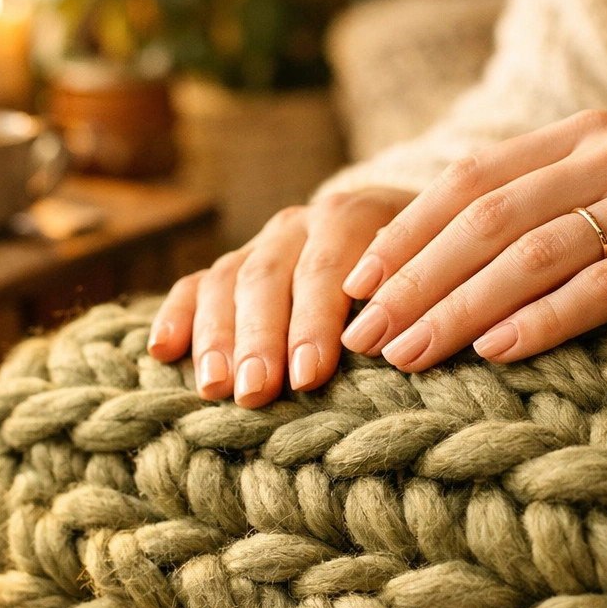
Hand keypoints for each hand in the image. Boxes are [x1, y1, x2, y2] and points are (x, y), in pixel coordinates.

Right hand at [148, 186, 416, 406]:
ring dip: (218, 336)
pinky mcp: (236, 267)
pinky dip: (178, 316)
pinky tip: (162, 351)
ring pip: (229, 281)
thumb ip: (429, 304)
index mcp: (358, 216)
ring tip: (215, 389)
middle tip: (257, 391)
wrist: (413, 235)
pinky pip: (197, 285)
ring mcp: (265, 244)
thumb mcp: (443, 277)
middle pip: (271, 275)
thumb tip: (415, 350)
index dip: (316, 320)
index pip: (328, 265)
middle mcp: (305, 224)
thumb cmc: (432, 276)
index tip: (310, 375)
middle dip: (262, 337)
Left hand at [339, 110, 606, 370]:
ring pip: (534, 253)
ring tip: (409, 355)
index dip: (404, 235)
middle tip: (363, 335)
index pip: (468, 182)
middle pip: (486, 219)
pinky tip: (498, 352)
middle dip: (414, 281)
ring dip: (461, 307)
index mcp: (580, 137)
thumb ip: (545, 211)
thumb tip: (449, 272)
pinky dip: (545, 319)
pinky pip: (606, 285)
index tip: (355, 286)